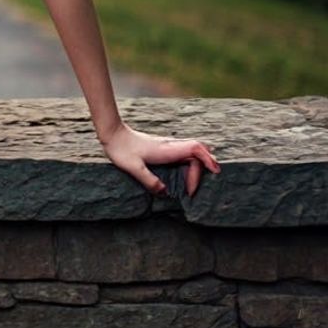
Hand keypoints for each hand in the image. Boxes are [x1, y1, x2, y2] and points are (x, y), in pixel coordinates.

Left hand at [101, 123, 220, 196]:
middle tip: (192, 190)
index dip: (207, 159)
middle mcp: (171, 146)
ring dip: (197, 166)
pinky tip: (183, 175)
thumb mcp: (132, 168)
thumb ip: (148, 180)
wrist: (113, 135)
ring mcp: (168, 146)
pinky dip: (190, 164)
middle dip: (204, 168)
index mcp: (167, 149)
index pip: (196, 149)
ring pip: (192, 152)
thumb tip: (165, 193)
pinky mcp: (163, 148)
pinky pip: (184, 154)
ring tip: (191, 186)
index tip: (214, 172)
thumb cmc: (121, 150)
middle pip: (198, 152)